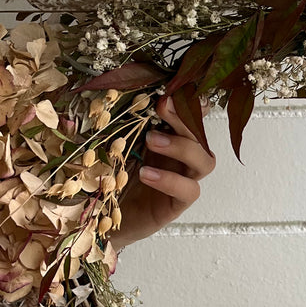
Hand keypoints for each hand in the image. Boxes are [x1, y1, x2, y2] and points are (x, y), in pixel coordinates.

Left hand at [115, 93, 216, 249]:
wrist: (100, 219)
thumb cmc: (109, 177)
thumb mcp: (114, 143)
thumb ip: (124, 123)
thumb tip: (119, 91)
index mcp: (169, 136)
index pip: (192, 113)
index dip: (188, 100)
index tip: (170, 87)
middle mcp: (181, 156)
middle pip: (200, 133)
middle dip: (184, 116)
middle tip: (161, 105)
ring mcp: (183, 179)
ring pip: (205, 160)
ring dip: (183, 146)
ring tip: (151, 140)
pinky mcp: (178, 204)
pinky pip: (189, 190)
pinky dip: (170, 180)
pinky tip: (147, 174)